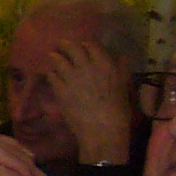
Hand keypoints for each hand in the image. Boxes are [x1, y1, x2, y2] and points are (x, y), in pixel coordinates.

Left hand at [39, 40, 135, 165]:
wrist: (102, 130)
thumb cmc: (118, 111)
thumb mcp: (124, 87)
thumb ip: (121, 70)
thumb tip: (121, 58)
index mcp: (105, 64)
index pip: (91, 45)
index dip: (85, 45)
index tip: (82, 46)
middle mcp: (86, 66)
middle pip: (71, 48)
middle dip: (65, 45)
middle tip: (61, 45)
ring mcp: (71, 77)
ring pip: (57, 59)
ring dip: (55, 57)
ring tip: (53, 57)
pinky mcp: (59, 89)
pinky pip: (51, 76)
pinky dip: (51, 74)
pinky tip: (52, 77)